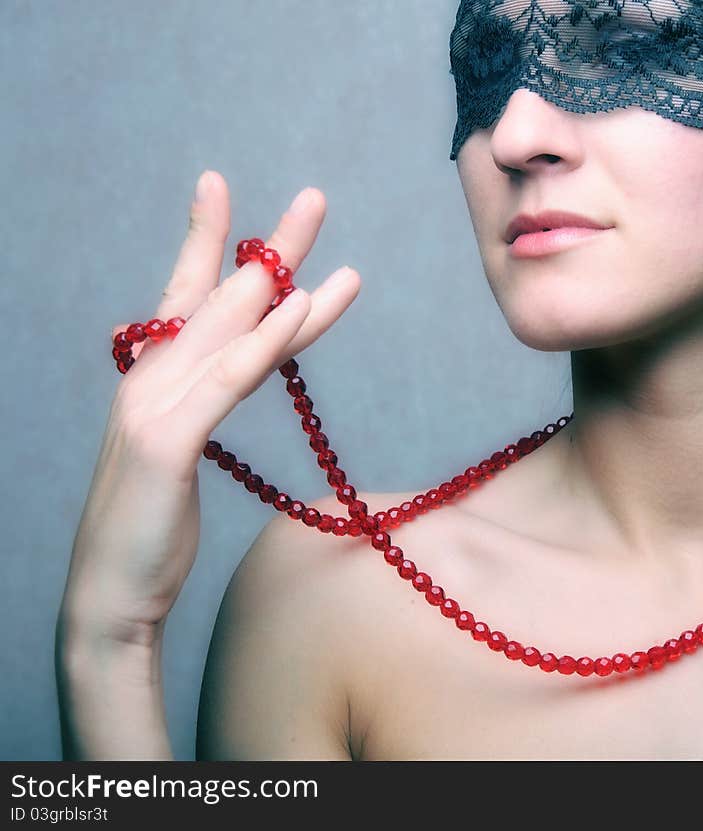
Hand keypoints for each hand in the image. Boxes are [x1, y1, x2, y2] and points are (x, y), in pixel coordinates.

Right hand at [61, 171, 359, 647]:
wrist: (112, 594)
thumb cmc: (150, 524)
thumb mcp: (178, 451)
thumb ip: (198, 403)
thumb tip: (228, 371)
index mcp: (154, 379)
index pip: (186, 296)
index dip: (206, 240)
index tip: (220, 187)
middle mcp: (151, 378)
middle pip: (221, 298)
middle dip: (269, 245)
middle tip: (314, 197)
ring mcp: (154, 405)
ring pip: (228, 325)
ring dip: (280, 271)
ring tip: (316, 222)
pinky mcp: (167, 442)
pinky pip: (227, 380)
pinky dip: (264, 341)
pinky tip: (297, 303)